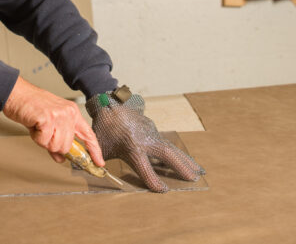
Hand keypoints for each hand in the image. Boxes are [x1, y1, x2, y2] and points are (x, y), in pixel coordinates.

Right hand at [2, 76, 104, 165]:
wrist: (16, 94)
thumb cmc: (31, 106)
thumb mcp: (49, 122)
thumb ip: (57, 139)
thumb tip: (61, 157)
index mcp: (72, 113)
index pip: (88, 134)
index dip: (95, 150)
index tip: (99, 162)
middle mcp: (68, 113)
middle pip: (68, 145)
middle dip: (54, 145)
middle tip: (44, 133)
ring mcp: (59, 115)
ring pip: (57, 145)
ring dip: (45, 141)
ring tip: (39, 128)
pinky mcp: (48, 118)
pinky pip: (44, 141)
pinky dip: (37, 138)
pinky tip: (34, 126)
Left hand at [86, 88, 204, 192]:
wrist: (110, 104)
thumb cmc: (104, 128)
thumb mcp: (101, 146)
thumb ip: (100, 161)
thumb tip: (95, 173)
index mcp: (132, 147)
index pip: (144, 167)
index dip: (153, 180)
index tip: (164, 190)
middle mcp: (145, 140)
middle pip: (167, 154)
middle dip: (181, 167)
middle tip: (194, 179)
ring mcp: (152, 134)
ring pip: (172, 148)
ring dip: (186, 160)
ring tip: (200, 172)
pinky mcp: (154, 130)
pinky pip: (168, 144)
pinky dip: (178, 153)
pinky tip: (187, 162)